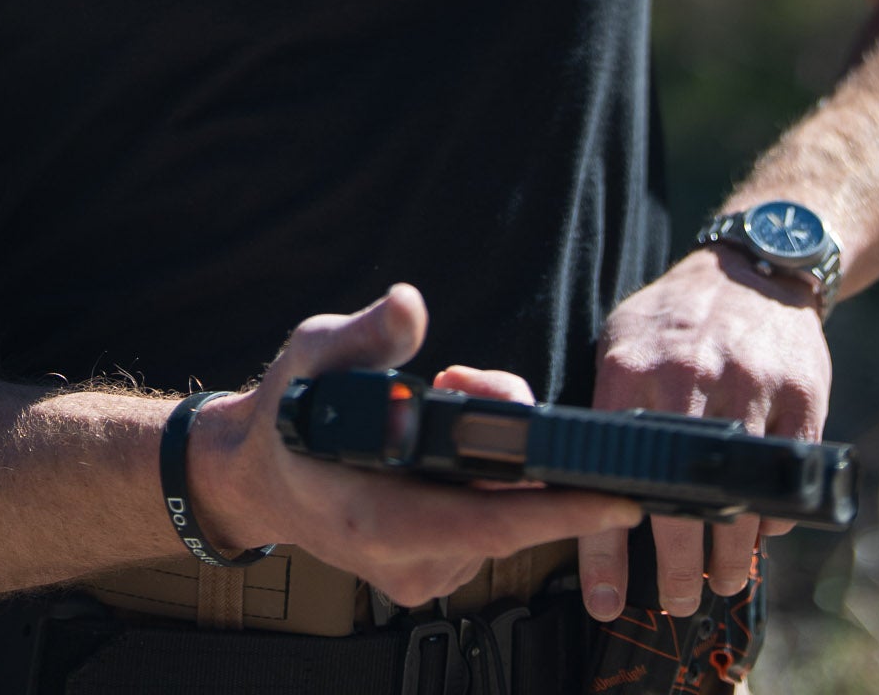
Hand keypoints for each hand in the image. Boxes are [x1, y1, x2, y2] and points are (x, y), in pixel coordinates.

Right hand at [187, 284, 640, 606]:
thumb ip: (367, 334)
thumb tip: (409, 305)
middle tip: (473, 382)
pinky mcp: (429, 570)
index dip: (557, 510)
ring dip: (503, 462)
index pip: (488, 523)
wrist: (259, 475)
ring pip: (502, 519)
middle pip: (508, 513)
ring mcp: (418, 573)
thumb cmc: (290, 412)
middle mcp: (403, 562)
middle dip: (522, 450)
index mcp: (373, 520)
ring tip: (449, 398)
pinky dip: (490, 481)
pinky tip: (455, 441)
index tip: (619, 498)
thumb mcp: (315, 355)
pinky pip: (488, 526)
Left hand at [578, 248, 830, 619]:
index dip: (604, 550)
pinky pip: (786, 478)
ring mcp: (749, 386)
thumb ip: (605, 412)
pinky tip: (760, 533)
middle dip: (677, 569)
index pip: (608, 475)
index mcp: (630, 369)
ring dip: (730, 556)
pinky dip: (773, 517)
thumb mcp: (623, 345)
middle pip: (680, 502)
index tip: (606, 601)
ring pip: (740, 500)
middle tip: (678, 600)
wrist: (752, 271)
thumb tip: (574, 494)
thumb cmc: (676, 321)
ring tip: (721, 579)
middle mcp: (687, 377)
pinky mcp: (800, 395)